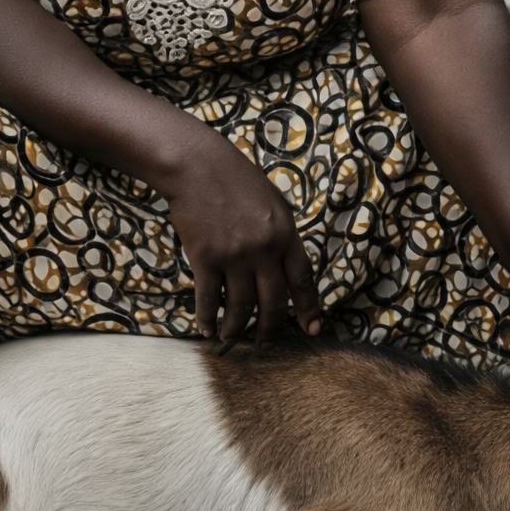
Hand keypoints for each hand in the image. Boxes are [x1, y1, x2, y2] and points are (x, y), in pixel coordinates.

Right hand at [161, 133, 320, 349]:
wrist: (197, 164)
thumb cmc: (234, 178)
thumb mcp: (271, 202)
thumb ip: (279, 235)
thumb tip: (282, 268)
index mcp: (286, 233)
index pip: (303, 280)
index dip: (309, 309)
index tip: (312, 329)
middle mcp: (265, 248)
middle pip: (274, 302)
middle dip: (271, 330)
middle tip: (266, 345)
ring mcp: (235, 255)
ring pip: (241, 307)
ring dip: (237, 329)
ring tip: (232, 340)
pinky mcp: (206, 258)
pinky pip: (210, 298)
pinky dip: (208, 318)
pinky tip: (207, 329)